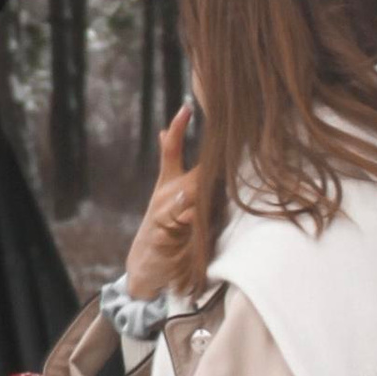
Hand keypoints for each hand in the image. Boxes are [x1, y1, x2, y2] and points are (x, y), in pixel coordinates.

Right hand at [123, 104, 199, 300]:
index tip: (186, 107)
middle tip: (231, 150)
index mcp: (168, 184)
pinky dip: (189, 217)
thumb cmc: (166, 231)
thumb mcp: (168, 197)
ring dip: (201, 192)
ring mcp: (162, 216)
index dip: (176, 129)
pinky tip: (196, 211)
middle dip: (211, 168)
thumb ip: (173, 167)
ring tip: (217, 182)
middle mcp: (164, 196)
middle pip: (190, 175)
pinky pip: (179, 223)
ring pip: (185, 196)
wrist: (145, 268)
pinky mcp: (162, 237)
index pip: (171, 151)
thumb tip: (165, 132)